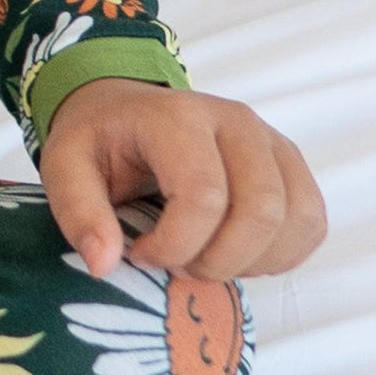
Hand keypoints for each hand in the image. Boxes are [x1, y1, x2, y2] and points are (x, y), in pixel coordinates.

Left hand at [38, 80, 325, 281]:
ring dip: (253, 261)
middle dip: (218, 261)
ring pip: (296, 220)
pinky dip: (281, 254)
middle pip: (260, 213)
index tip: (140, 254)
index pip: (204, 198)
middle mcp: (236, 121)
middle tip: (178, 263)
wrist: (124, 110)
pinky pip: (312, 222)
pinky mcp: (290, 164)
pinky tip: (237, 252)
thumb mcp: (63, 167)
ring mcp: (271, 140)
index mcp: (178, 117)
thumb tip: (104, 265)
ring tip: (206, 256)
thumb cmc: (98, 141)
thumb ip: (78, 213)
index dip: (175, 246)